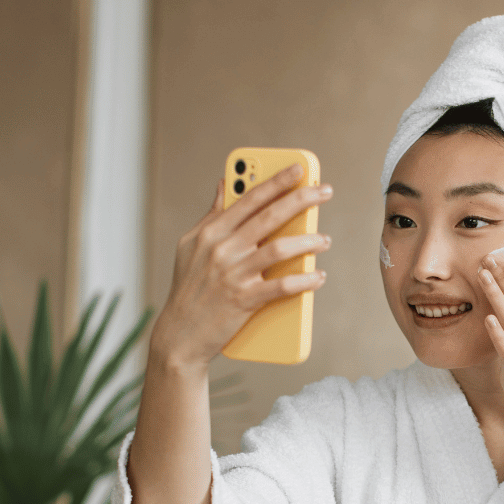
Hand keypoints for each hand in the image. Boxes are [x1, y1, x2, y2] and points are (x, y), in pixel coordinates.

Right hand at [151, 164, 332, 370]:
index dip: (276, 180)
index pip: (249, 198)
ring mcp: (232, 274)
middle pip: (269, 217)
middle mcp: (221, 249)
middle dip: (301, 199)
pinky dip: (303, 280)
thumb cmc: (189, 288)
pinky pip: (281, 286)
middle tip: (324, 191)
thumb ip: (212, 215)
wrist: (179, 335)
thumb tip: (224, 183)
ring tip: (324, 240)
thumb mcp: (191, 246)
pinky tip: (318, 276)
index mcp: (211, 232)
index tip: (299, 168)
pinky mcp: (243, 300)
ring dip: (308, 242)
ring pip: (279, 249)